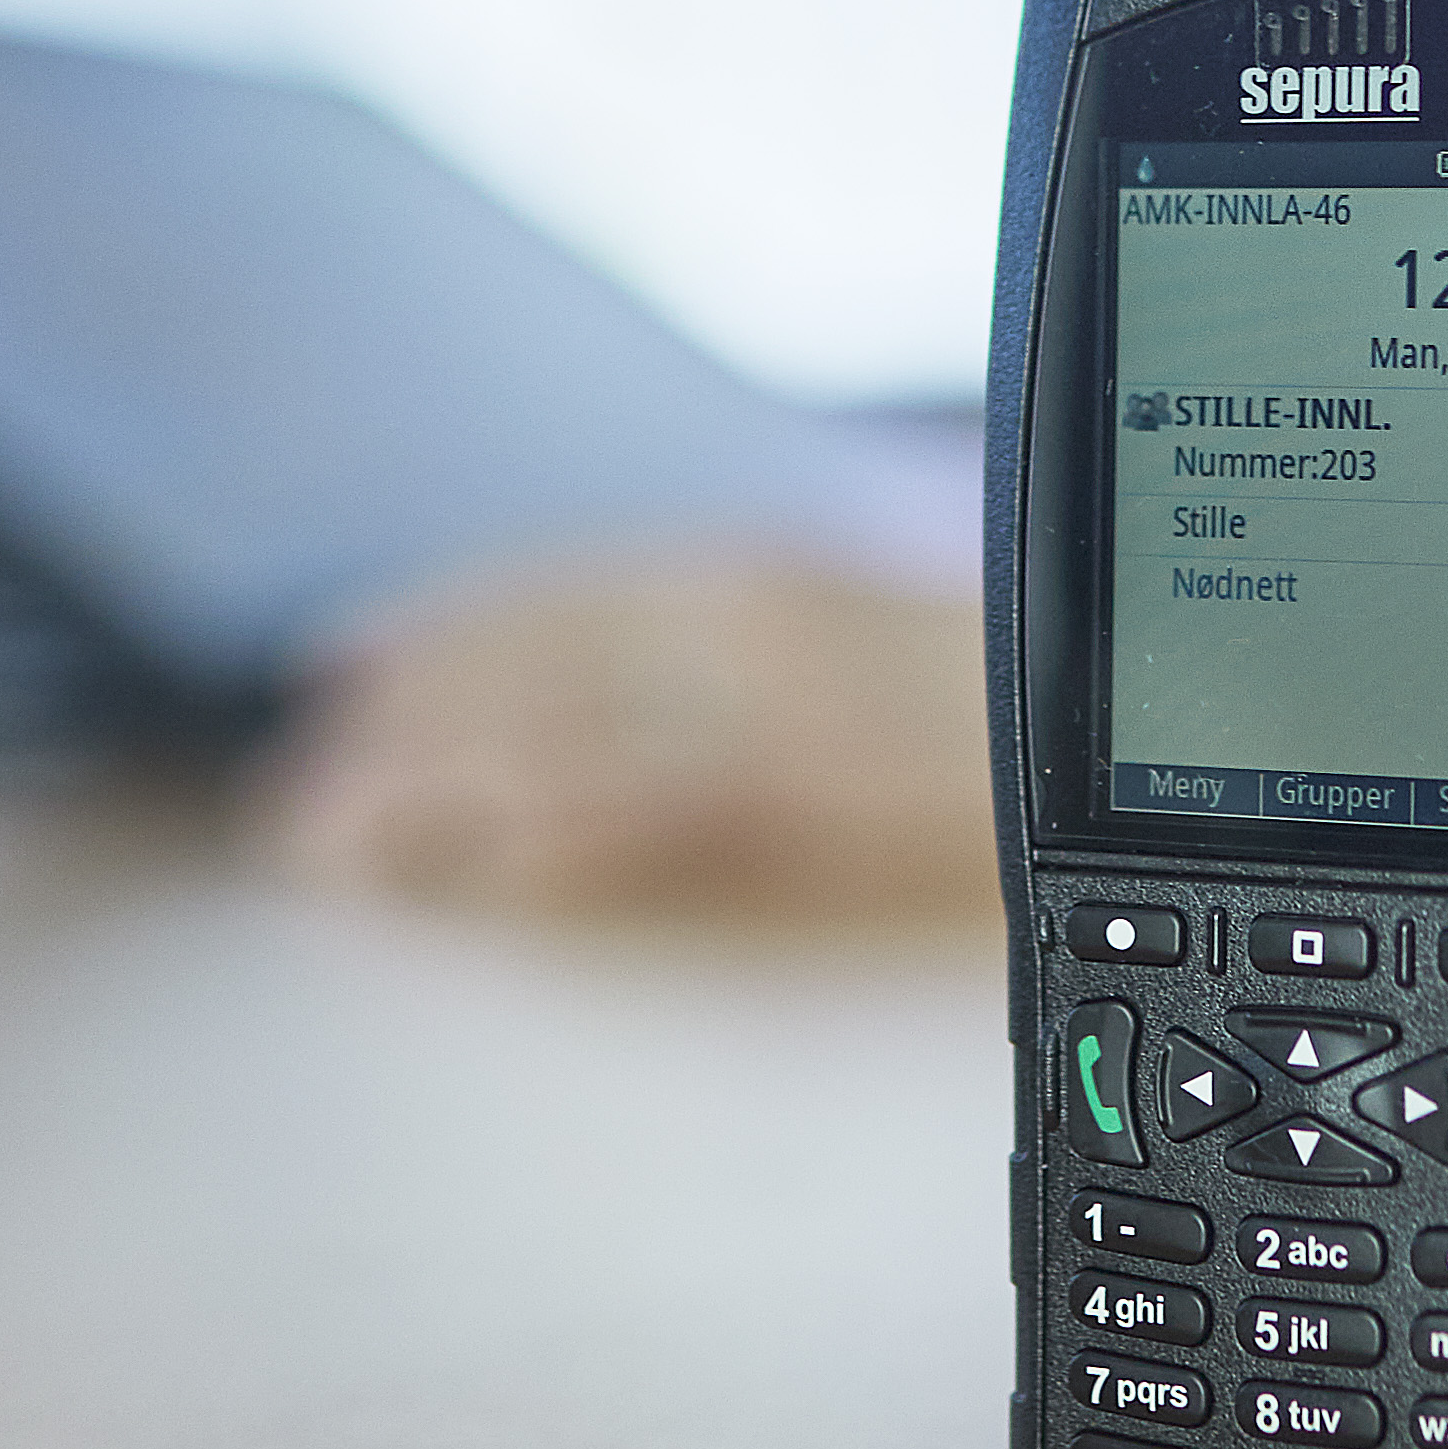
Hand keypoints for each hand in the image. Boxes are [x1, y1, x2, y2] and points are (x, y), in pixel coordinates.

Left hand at [267, 552, 994, 923]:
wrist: (1154, 719)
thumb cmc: (1028, 696)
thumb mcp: (879, 636)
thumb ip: (764, 647)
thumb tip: (655, 689)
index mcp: (762, 578)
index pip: (561, 591)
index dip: (437, 625)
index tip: (338, 658)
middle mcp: (747, 624)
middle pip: (527, 666)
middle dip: (396, 726)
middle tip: (293, 788)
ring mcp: (775, 709)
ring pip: (552, 736)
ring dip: (421, 788)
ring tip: (322, 840)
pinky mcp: (812, 798)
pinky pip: (646, 812)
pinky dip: (544, 835)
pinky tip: (470, 870)